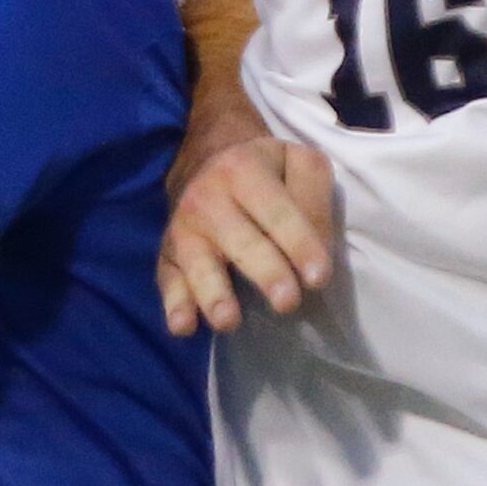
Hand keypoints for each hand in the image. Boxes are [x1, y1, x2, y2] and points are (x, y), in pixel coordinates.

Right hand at [159, 136, 336, 336]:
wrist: (205, 159)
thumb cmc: (265, 171)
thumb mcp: (297, 163)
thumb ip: (313, 197)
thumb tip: (317, 249)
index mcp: (244, 169)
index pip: (277, 211)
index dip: (300, 243)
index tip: (319, 278)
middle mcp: (208, 197)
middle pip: (241, 241)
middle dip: (265, 272)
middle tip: (287, 302)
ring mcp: (184, 228)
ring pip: (199, 263)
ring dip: (213, 294)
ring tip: (228, 321)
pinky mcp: (167, 254)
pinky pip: (168, 279)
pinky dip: (174, 303)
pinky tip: (183, 326)